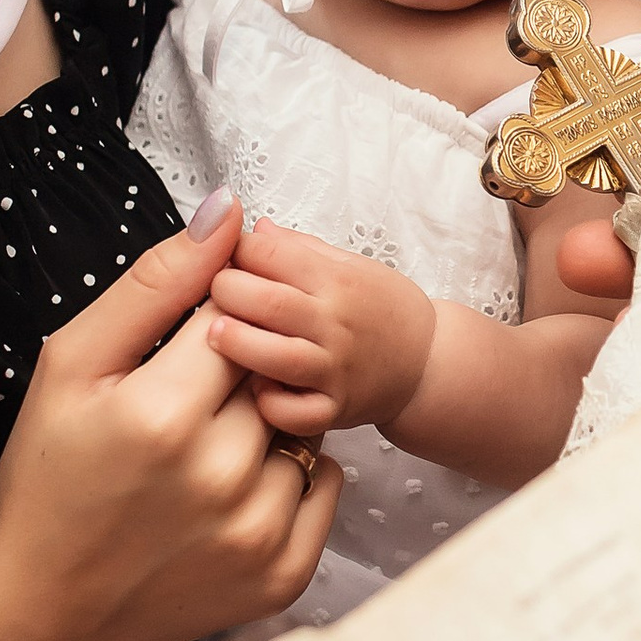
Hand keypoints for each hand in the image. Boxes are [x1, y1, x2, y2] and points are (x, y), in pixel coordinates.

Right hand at [0, 200, 343, 640]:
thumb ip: (154, 285)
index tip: (177, 359)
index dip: (210, 329)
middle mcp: (220, 475)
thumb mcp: (72, 366)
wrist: (44, 607)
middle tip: (183, 414)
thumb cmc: (48, 476)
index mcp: (162, 414)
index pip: (235, 322)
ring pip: (301, 428)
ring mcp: (258, 532)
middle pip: (271, 374)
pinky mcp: (282, 575)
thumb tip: (226, 209)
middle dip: (234, 380)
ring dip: (263, 429)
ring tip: (201, 458)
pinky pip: (324, 484)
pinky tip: (230, 493)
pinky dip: (291, 478)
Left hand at [204, 220, 437, 438]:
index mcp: (336, 279)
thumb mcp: (349, 265)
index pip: (270, 253)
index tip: (225, 255)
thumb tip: (252, 228)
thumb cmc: (382, 309)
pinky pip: (293, 412)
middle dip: (225, 290)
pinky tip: (254, 386)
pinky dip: (268, 402)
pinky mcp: (334, 408)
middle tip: (214, 292)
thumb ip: (296, 248)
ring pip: (274, 356)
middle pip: (265, 301)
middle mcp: (335, 322)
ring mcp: (334, 368)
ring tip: (216, 334)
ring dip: (236, 342)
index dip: (235, 249)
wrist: (427, 362)